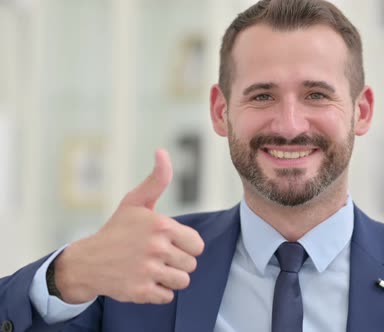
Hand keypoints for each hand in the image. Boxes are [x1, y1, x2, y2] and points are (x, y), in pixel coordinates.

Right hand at [53, 149, 204, 303]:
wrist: (87, 262)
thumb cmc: (117, 230)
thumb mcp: (136, 202)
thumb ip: (157, 180)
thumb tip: (162, 152)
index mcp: (161, 226)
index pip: (197, 245)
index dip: (185, 245)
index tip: (168, 243)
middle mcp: (156, 249)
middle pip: (191, 264)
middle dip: (177, 262)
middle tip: (156, 257)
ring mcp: (148, 271)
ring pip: (182, 281)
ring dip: (170, 278)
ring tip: (152, 268)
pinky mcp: (141, 292)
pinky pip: (167, 296)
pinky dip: (158, 292)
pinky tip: (144, 281)